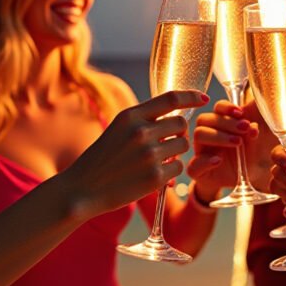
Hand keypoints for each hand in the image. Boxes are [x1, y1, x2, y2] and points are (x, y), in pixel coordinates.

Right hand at [64, 90, 205, 214]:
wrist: (82, 189)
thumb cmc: (101, 160)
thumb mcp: (117, 130)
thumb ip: (143, 120)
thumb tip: (177, 115)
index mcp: (131, 116)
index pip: (171, 98)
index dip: (191, 96)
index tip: (203, 99)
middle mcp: (141, 131)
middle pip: (181, 124)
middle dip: (178, 134)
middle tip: (166, 144)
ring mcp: (149, 154)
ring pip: (182, 146)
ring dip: (175, 153)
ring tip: (156, 160)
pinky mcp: (155, 176)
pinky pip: (178, 168)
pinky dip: (171, 172)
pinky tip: (154, 175)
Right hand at [188, 101, 257, 193]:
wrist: (241, 182)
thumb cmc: (246, 157)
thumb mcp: (254, 144)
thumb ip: (253, 131)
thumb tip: (254, 123)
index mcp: (220, 125)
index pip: (217, 108)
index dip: (226, 107)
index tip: (240, 112)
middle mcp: (207, 135)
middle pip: (205, 118)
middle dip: (226, 121)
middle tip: (244, 128)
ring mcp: (200, 152)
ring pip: (199, 135)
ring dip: (218, 136)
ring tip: (237, 143)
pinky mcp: (197, 171)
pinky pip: (193, 165)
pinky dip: (206, 161)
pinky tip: (219, 160)